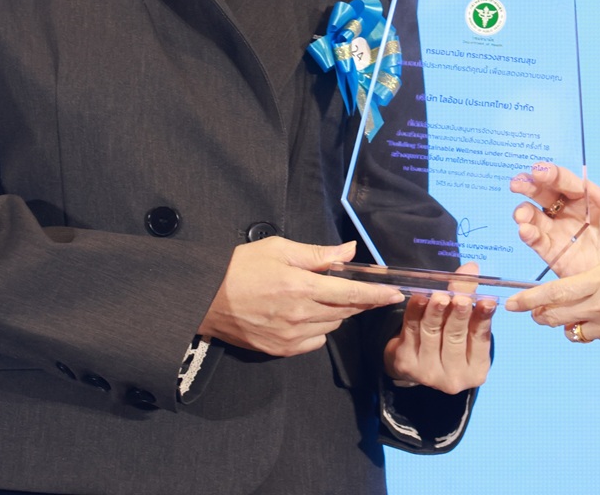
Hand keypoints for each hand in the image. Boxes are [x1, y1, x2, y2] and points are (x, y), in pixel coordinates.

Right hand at [200, 238, 403, 356]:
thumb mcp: (278, 248)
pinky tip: (307, 315)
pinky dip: (319, 329)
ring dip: (337, 313)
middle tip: (366, 290)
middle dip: (360, 301)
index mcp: (301, 287)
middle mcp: (300, 316)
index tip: (396, 294)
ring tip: (323, 297)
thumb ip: (318, 253)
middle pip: (345, 311)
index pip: (350, 293)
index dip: (376, 294)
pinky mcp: (281, 350)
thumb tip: (349, 251)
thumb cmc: (240, 266)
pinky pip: (314, 342)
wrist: (204, 299)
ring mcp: (291, 337)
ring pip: (331, 327)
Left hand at [381, 264, 494, 393]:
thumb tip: (470, 269)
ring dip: (435, 311)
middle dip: (458, 315)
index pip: (480, 339)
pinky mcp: (406, 363)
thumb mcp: (464, 324)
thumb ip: (468, 297)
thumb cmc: (448, 339)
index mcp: (476, 370)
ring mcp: (428, 373)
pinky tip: (419, 298)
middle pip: (455, 337)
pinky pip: (412, 330)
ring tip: (439, 295)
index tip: (486, 301)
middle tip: (460, 298)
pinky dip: (415, 312)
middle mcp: (454, 378)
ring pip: (433, 333)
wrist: (414, 359)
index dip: (482, 318)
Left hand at [504, 253, 599, 348]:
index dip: (530, 300)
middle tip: (533, 312)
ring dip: (567, 323)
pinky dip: (594, 330)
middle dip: (541, 314)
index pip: (557, 293)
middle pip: (558, 316)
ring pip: (576, 330)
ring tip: (567, 315)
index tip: (512, 304)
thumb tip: (582, 286)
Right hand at [510, 163, 599, 276]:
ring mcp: (563, 236)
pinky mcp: (557, 258)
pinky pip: (539, 244)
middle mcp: (573, 215)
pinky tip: (526, 231)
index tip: (541, 171)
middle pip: (546, 195)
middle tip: (519, 182)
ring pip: (536, 218)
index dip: (554, 175)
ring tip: (522, 215)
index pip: (569, 183)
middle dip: (531, 186)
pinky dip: (529, 235)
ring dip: (525, 212)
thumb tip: (595, 192)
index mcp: (592, 201)